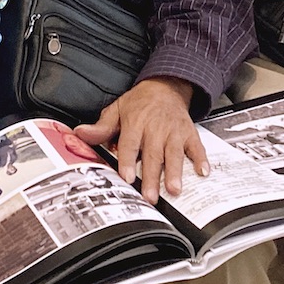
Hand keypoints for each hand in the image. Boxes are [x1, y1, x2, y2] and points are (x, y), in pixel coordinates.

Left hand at [76, 77, 203, 202]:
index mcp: (136, 122)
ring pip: (174, 154)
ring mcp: (174, 131)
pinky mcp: (189, 133)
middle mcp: (156, 128)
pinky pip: (196, 147)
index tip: (126, 177)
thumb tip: (80, 134)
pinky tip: (203, 172)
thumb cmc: (140, 103)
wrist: (165, 86)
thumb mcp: (117, 110)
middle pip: (153, 155)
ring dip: (175, 172)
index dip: (127, 161)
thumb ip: (101, 127)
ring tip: (174, 189)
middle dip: (151, 177)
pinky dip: (201, 159)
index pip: (130, 144)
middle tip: (150, 197)